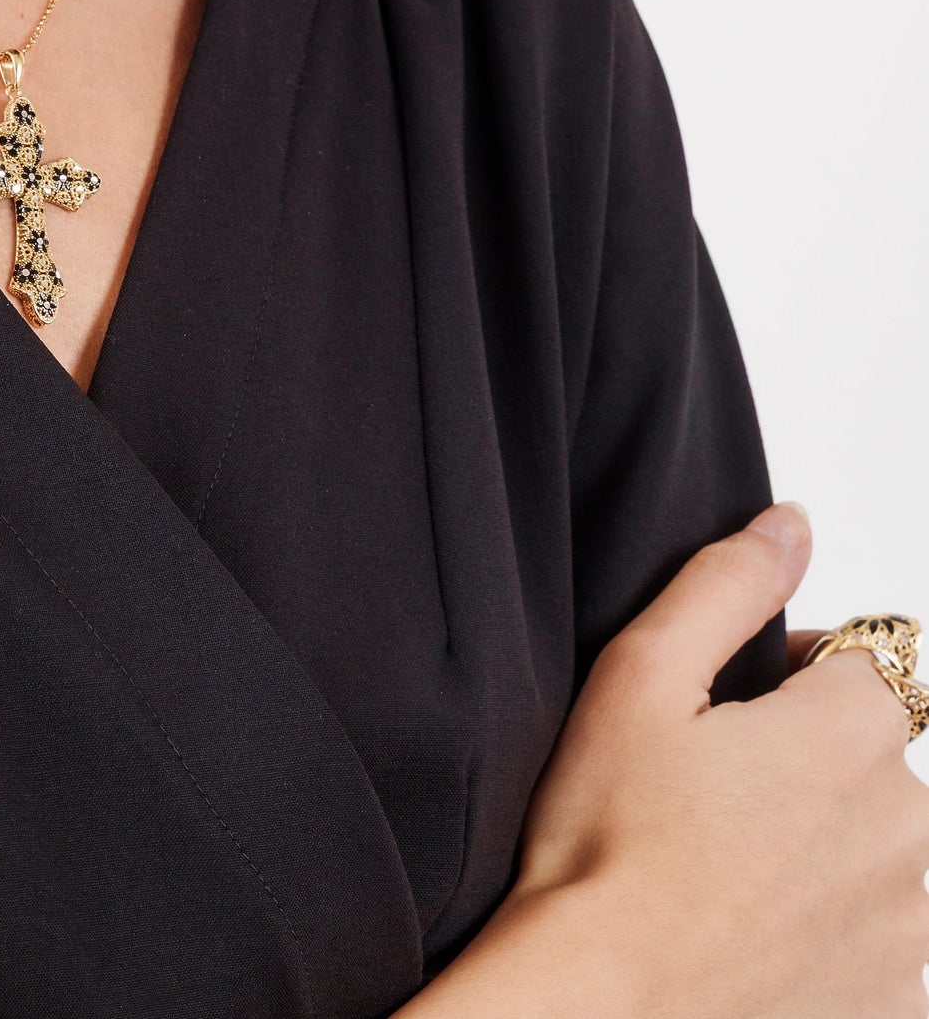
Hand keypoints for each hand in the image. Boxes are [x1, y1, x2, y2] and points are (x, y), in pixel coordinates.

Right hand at [414, 503, 928, 1016]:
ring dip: (836, 855)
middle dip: (820, 771)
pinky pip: (886, 945)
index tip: (729, 727)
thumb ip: (728, 584)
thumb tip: (792, 523)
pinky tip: (762, 943)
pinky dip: (840, 938)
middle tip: (718, 809)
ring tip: (735, 883)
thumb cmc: (605, 845)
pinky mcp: (899, 1005)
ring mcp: (914, 929)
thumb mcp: (640, 676)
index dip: (793, 683)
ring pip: (889, 856)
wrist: (598, 1011)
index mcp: (854, 733)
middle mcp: (911, 829)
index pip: (864, 668)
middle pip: (881, 765)